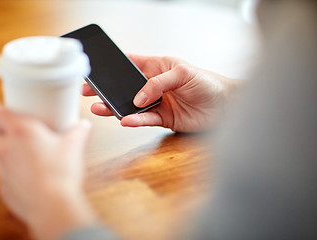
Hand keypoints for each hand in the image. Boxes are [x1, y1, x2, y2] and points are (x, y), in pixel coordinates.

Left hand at [0, 105, 96, 239]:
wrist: (53, 205)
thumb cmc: (60, 173)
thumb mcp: (75, 145)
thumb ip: (80, 131)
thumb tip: (84, 125)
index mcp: (21, 131)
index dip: (0, 110)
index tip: (9, 111)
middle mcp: (6, 148)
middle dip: (5, 131)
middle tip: (24, 132)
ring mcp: (2, 169)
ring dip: (8, 152)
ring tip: (27, 154)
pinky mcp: (4, 188)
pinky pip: (5, 175)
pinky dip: (14, 173)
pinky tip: (30, 175)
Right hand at [83, 54, 236, 131]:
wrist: (226, 106)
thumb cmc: (208, 83)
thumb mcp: (183, 73)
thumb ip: (159, 83)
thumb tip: (139, 97)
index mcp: (158, 67)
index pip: (131, 64)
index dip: (115, 67)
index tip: (98, 70)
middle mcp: (155, 85)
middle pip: (126, 87)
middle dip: (108, 90)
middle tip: (90, 92)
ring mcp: (158, 103)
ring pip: (132, 105)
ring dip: (116, 107)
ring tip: (100, 108)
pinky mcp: (163, 119)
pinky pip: (145, 120)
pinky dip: (135, 120)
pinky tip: (124, 119)